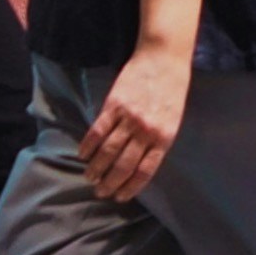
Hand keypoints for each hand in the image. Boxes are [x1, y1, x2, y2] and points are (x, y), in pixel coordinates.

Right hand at [76, 37, 189, 202]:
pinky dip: (88, 147)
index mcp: (164, 137)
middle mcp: (146, 131)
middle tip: (100, 191)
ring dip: (96, 168)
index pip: (144, 171)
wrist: (164, 57)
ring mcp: (129, 118)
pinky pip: (97, 131)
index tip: (119, 197)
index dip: (130, 188)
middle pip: (123, 166)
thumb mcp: (172, 118)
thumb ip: (157, 140)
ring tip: (90, 177)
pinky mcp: (114, 105)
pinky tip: (82, 155)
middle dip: (110, 183)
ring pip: (107, 152)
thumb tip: (139, 164)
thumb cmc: (172, 89)